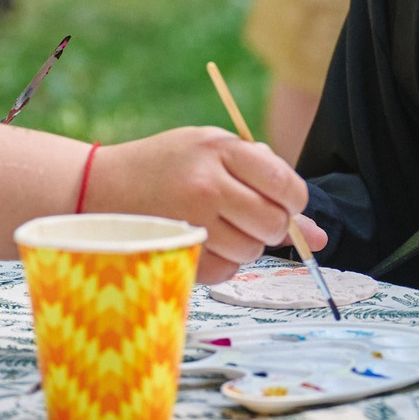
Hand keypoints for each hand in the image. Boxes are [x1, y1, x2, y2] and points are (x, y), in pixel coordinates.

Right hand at [87, 127, 326, 282]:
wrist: (98, 188)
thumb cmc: (165, 166)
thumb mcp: (211, 152)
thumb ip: (264, 181)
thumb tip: (321, 236)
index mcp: (219, 148)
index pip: (285, 183)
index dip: (293, 200)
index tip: (283, 202)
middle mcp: (206, 183)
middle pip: (273, 221)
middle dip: (272, 225)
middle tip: (249, 215)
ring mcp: (191, 220)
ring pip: (253, 249)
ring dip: (246, 244)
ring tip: (218, 224)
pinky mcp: (178, 253)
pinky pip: (227, 271)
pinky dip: (223, 262)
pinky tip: (201, 241)